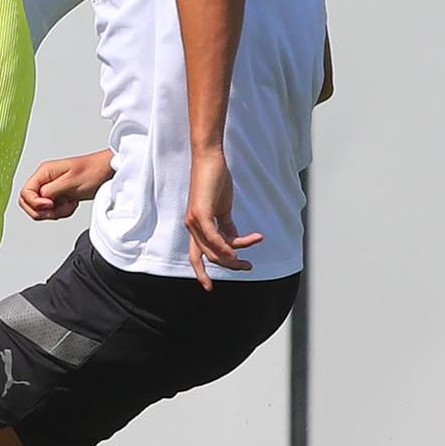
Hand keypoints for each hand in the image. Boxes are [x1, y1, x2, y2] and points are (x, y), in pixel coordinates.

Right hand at [19, 149, 114, 220]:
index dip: (35, 203)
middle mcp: (44, 180)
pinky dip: (61, 212)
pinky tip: (71, 204)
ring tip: (68, 205)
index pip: (25, 193)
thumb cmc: (93, 171)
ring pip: (40, 210)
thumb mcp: (71, 181)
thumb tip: (41, 198)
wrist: (106, 172)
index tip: (51, 205)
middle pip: (28, 203)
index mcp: (44, 172)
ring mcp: (50, 189)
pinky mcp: (58, 196)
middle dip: (42, 211)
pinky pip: (51, 211)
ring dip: (54, 213)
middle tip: (57, 209)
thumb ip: (52, 190)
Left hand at [185, 148, 261, 288]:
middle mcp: (192, 226)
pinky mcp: (200, 213)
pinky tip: (237, 254)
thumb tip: (234, 240)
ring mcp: (194, 220)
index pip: (196, 255)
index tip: (209, 287)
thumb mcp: (223, 207)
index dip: (201, 272)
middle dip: (230, 265)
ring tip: (252, 251)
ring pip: (214, 249)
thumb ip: (227, 225)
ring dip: (234, 255)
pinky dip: (225, 248)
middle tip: (248, 267)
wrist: (209, 158)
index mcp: (196, 226)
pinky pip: (213, 238)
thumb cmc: (215, 179)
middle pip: (211, 256)